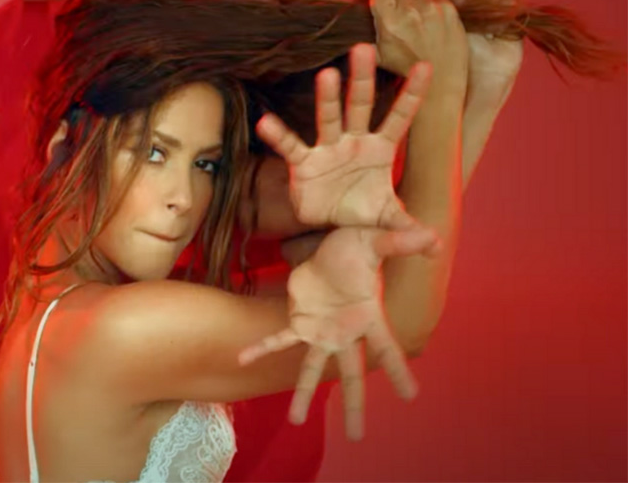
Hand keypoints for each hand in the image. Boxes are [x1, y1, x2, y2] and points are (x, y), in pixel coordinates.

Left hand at [239, 225, 439, 439]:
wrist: (331, 245)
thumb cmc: (358, 245)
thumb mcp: (376, 241)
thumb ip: (400, 241)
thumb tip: (431, 236)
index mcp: (367, 317)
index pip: (386, 348)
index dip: (398, 370)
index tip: (410, 396)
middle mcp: (346, 332)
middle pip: (351, 374)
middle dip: (354, 405)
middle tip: (357, 437)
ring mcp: (321, 331)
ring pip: (312, 368)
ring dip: (304, 395)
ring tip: (295, 422)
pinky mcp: (299, 321)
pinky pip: (279, 339)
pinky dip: (261, 348)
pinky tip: (242, 358)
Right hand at [256, 43, 432, 228]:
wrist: (332, 230)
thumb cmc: (363, 213)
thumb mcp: (388, 219)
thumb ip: (408, 226)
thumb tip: (437, 246)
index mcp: (380, 150)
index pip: (400, 118)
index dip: (412, 95)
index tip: (426, 66)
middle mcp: (354, 142)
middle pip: (360, 106)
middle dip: (362, 79)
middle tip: (365, 48)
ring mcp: (328, 149)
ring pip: (328, 118)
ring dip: (327, 99)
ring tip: (326, 75)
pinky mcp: (303, 164)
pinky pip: (290, 146)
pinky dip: (279, 135)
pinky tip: (266, 123)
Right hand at [371, 0, 467, 77]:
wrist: (440, 80)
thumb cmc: (409, 71)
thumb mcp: (380, 57)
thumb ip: (368, 37)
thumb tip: (355, 28)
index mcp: (390, 22)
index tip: (385, 6)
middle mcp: (411, 12)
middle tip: (402, 14)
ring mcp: (432, 9)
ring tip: (417, 17)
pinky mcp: (449, 10)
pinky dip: (433, 5)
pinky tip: (431, 21)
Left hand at [441, 0, 523, 102]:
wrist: (484, 78)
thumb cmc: (457, 63)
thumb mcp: (444, 37)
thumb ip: (439, 14)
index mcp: (449, 8)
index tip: (455, 4)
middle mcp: (469, 5)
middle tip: (473, 10)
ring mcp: (489, 8)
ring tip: (487, 21)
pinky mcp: (509, 14)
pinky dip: (506, 3)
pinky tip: (500, 24)